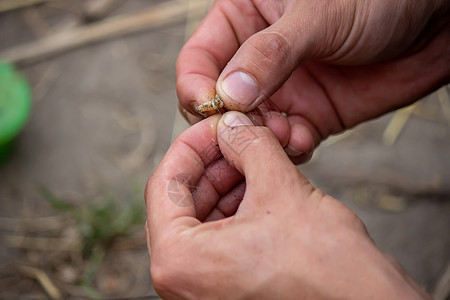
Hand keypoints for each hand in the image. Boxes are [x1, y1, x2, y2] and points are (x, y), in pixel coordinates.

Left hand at [145, 112, 429, 298]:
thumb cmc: (327, 269)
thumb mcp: (282, 189)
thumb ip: (249, 146)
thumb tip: (233, 125)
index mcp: (178, 260)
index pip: (165, 182)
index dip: (193, 144)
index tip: (218, 124)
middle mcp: (181, 282)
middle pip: (181, 201)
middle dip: (214, 162)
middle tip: (240, 137)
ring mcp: (202, 289)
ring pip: (202, 218)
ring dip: (228, 183)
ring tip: (256, 158)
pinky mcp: (225, 290)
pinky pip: (219, 238)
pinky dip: (237, 208)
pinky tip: (261, 185)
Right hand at [176, 0, 449, 162]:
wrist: (433, 23)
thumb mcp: (317, 14)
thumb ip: (270, 53)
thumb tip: (228, 95)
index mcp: (244, 20)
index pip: (198, 59)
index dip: (195, 85)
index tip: (208, 106)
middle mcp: (255, 59)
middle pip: (219, 101)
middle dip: (228, 121)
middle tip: (246, 130)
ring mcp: (282, 90)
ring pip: (249, 126)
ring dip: (258, 138)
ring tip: (282, 133)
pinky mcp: (308, 115)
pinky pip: (283, 140)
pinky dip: (286, 147)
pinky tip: (301, 139)